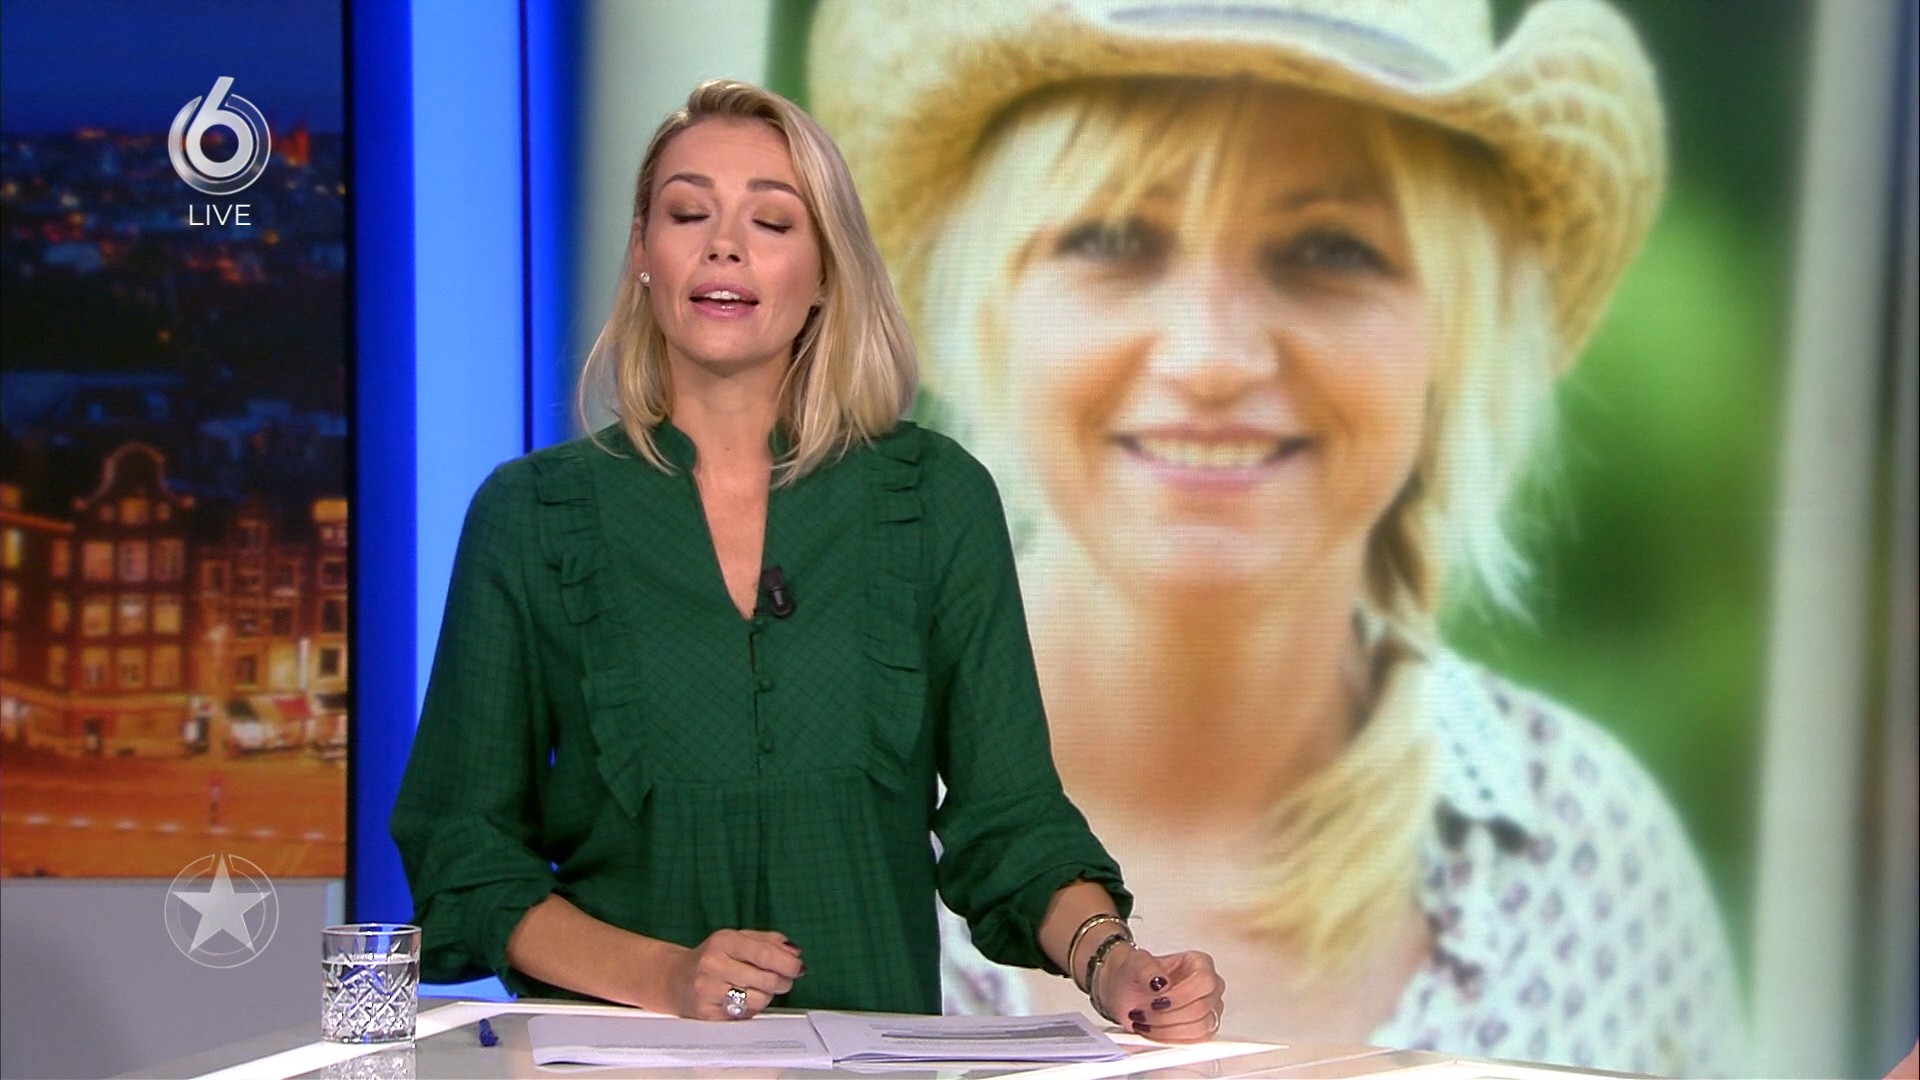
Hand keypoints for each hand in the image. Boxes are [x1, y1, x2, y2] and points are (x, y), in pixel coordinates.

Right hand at [659, 929, 802, 1019]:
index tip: (799, 967)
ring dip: (767, 997)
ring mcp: (708, 991)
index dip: (787, 963)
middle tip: (784, 981)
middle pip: (766, 980)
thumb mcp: (737, 939)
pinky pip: (744, 1015)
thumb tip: (795, 952)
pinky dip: (751, 1009)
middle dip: (783, 982)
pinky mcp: (707, 1014)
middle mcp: (714, 965)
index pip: (764, 953)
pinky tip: (743, 999)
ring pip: (759, 1001)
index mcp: (724, 941)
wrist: (673, 979)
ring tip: (758, 989)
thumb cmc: (712, 957)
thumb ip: (768, 941)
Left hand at [1093, 945, 1224, 1042]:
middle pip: (1201, 1009)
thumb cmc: (1134, 973)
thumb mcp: (1135, 964)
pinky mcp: (1202, 1032)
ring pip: (1198, 1029)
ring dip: (1167, 1030)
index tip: (1155, 1002)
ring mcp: (1208, 1010)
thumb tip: (1161, 982)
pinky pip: (1194, 1042)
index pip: (1204, 982)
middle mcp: (1208, 988)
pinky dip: (1170, 1040)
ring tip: (1145, 1022)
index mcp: (1200, 964)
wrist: (1125, 989)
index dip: (1180, 996)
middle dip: (1167, 1016)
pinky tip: (1152, 1032)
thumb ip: (1148, 970)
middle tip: (1144, 1013)